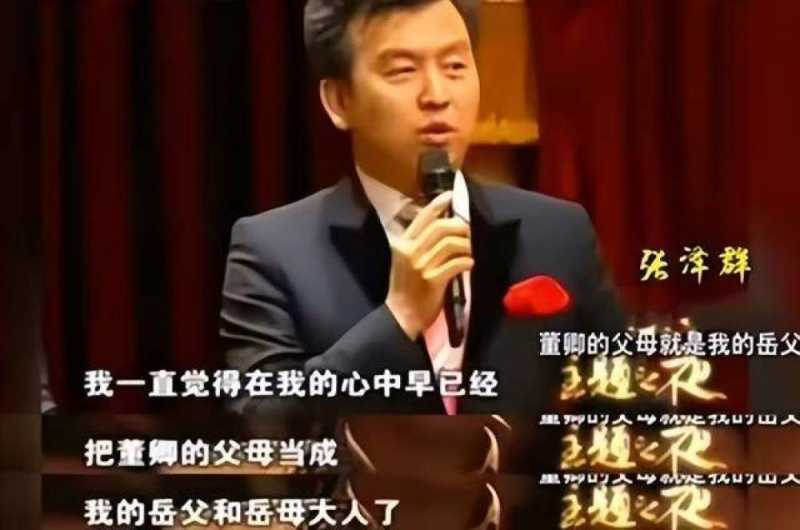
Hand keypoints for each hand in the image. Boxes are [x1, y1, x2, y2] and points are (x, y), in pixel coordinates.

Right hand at [385, 191, 472, 339]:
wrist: (401, 316)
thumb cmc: (406, 288)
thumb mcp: (406, 261)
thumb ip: (419, 244)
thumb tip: (442, 225)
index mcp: (402, 244)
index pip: (422, 218)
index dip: (438, 205)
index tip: (450, 196)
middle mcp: (410, 251)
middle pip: (440, 227)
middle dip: (459, 226)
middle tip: (469, 231)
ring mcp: (421, 266)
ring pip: (451, 244)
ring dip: (466, 245)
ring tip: (470, 251)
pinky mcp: (433, 280)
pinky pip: (456, 264)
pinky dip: (466, 262)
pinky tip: (469, 264)